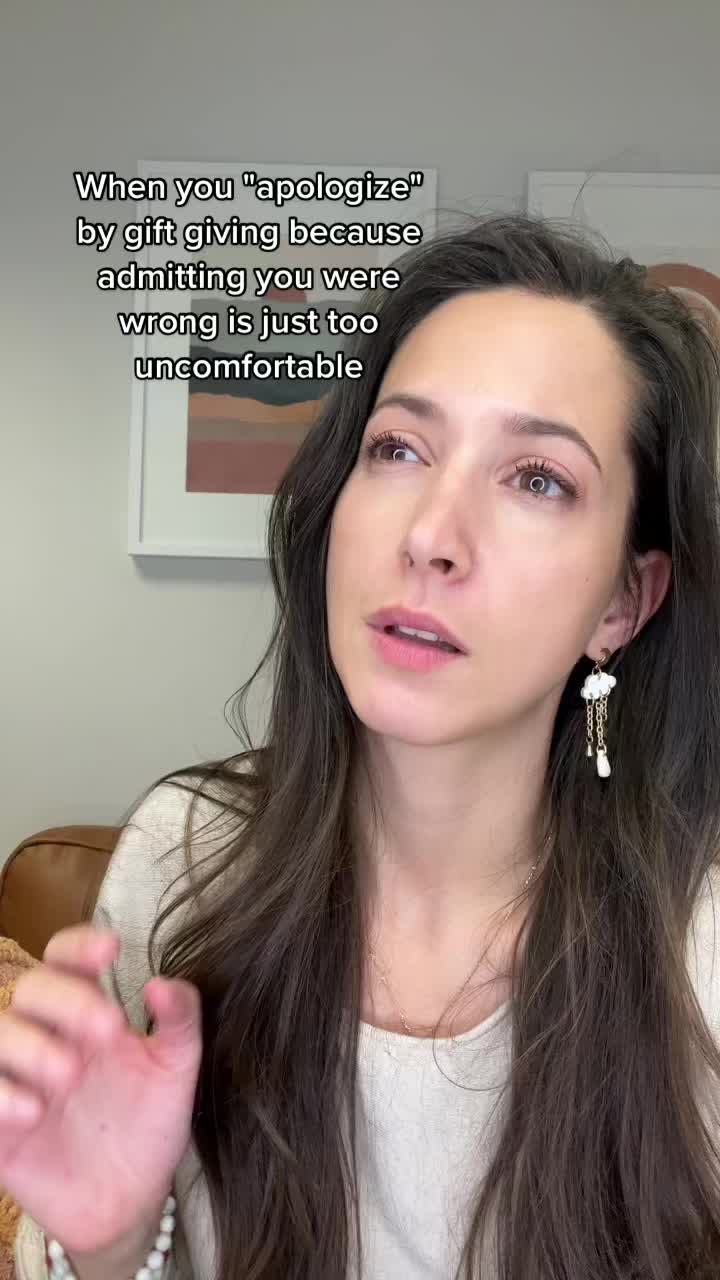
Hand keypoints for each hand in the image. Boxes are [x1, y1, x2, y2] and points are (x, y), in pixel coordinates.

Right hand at [0, 925, 201, 1256]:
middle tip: (107, 1031)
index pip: (67, 958)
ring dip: (30, 1045)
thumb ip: (179, 1021)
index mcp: (87, 1012)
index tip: (112, 948)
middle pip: (33, 988)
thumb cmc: (148, 1124)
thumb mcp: (175, 1071)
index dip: (80, 944)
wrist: (129, 1202)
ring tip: (69, 1075)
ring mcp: (18, 1077)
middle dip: (67, 999)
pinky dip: (0, 1093)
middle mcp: (47, 1035)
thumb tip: (163, 983)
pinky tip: (33, 1111)